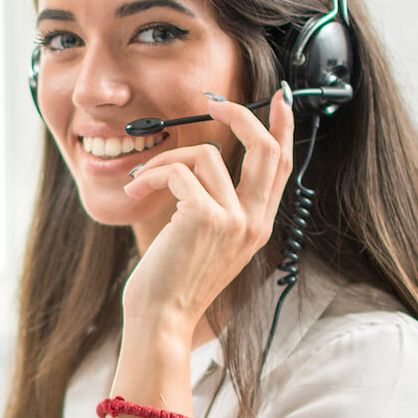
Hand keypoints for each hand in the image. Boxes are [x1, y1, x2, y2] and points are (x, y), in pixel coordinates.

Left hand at [120, 86, 295, 335]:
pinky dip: (151, 175)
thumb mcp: (206, 240)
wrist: (161, 319)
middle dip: (240, 115)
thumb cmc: (173, 281)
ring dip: (164, 161)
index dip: (282, 128)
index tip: (280, 99)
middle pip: (265, 148)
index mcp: (258, 225)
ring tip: (140, 182)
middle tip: (212, 101)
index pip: (282, 165)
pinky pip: (177, 171)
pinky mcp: (205, 217)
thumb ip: (217, 204)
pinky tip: (135, 192)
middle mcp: (254, 221)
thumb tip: (204, 160)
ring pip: (205, 155)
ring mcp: (233, 219)